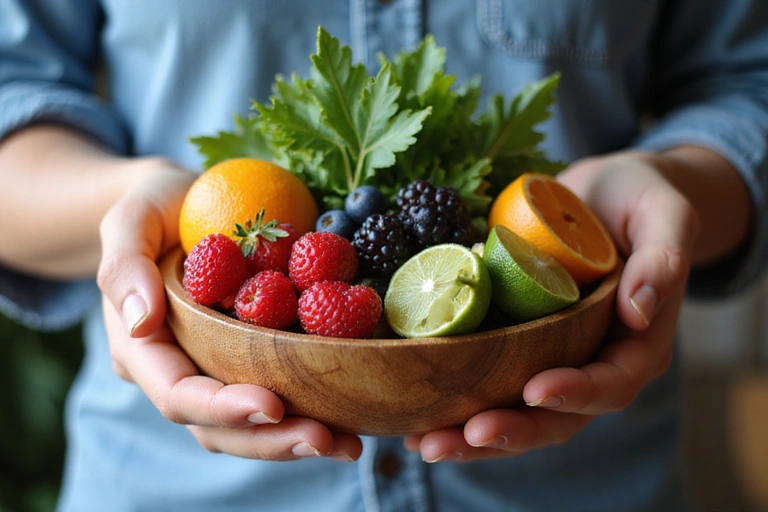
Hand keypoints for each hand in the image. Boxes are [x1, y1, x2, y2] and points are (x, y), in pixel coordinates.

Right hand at [97, 157, 361, 461]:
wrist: (184, 204)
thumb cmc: (157, 209)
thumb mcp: (132, 219)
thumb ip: (126, 266)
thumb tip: (142, 324)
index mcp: (143, 348)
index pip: (177, 394)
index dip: (222, 407)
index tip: (272, 404)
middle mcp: (179, 371)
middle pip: (218, 427)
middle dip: (271, 440)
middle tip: (326, 439)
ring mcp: (216, 370)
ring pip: (250, 426)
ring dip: (295, 439)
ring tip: (348, 443)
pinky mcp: (249, 360)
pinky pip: (277, 394)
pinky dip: (310, 410)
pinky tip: (351, 418)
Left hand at [405, 150, 699, 461]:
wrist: (603, 195)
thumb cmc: (639, 199)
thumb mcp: (666, 214)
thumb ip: (663, 261)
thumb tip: (638, 313)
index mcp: (637, 345)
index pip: (612, 383)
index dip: (577, 393)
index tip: (535, 391)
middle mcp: (594, 363)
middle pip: (558, 416)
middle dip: (514, 431)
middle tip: (468, 434)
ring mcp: (553, 358)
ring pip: (518, 412)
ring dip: (474, 435)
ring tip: (426, 444)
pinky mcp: (518, 346)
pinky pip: (490, 383)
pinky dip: (456, 404)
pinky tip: (414, 418)